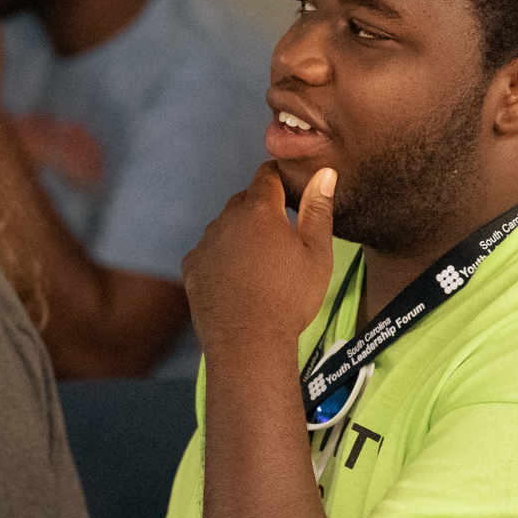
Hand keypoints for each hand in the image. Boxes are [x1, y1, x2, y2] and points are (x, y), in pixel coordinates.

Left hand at [183, 162, 337, 358]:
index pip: (267, 176)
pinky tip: (239, 279)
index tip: (290, 188)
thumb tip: (325, 172)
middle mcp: (227, 220)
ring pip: (226, 226)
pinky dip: (223, 256)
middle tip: (283, 234)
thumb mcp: (317, 253)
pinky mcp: (192, 267)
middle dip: (262, 208)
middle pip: (245, 200)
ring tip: (261, 263)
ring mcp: (206, 244)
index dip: (280, 178)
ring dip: (241, 233)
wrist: (249, 345)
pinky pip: (210, 251)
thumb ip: (319, 209)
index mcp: (260, 211)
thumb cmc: (291, 299)